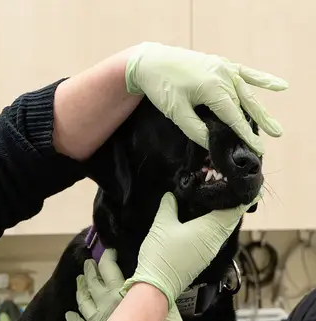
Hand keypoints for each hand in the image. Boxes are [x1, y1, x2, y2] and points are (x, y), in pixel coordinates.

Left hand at [66, 248, 184, 320]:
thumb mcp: (168, 311)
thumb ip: (162, 300)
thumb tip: (166, 291)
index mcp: (120, 291)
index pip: (109, 268)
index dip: (107, 258)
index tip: (108, 253)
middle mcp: (105, 301)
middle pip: (93, 282)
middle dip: (90, 271)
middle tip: (88, 264)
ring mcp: (96, 319)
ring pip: (83, 300)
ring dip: (80, 290)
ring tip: (79, 281)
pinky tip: (69, 315)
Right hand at [123, 192, 259, 309]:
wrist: (157, 285)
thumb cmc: (162, 254)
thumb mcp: (162, 225)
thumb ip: (168, 206)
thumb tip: (172, 194)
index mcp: (210, 229)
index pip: (234, 210)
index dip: (242, 198)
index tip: (247, 188)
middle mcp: (216, 240)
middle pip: (231, 220)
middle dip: (232, 205)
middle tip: (228, 190)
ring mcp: (211, 251)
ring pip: (223, 229)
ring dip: (223, 216)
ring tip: (216, 202)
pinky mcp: (203, 258)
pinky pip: (215, 237)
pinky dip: (214, 227)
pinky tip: (203, 221)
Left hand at [125, 42, 287, 154]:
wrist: (151, 61)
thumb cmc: (161, 87)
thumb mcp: (176, 112)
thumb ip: (195, 129)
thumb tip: (212, 145)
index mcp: (213, 87)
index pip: (233, 116)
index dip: (245, 133)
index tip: (257, 148)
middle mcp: (223, 75)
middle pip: (245, 104)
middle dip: (258, 123)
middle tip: (274, 138)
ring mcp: (223, 67)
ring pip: (247, 92)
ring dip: (260, 109)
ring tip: (274, 126)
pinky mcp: (220, 64)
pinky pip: (245, 73)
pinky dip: (262, 79)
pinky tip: (280, 86)